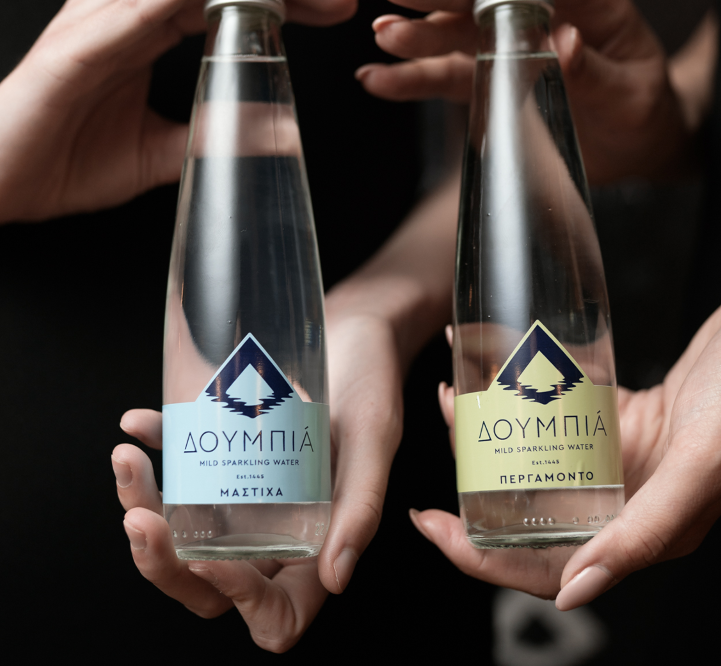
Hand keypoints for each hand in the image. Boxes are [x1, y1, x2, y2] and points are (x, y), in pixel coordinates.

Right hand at [0, 0, 357, 223]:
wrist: (1, 181)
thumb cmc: (67, 160)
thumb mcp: (163, 152)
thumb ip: (214, 134)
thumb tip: (275, 133)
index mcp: (146, 34)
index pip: (225, 1)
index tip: (330, 1)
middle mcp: (127, 14)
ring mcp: (103, 20)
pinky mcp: (81, 43)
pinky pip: (140, 1)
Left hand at [112, 172, 457, 648]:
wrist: (354, 328)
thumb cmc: (374, 380)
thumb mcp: (373, 438)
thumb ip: (361, 504)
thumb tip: (336, 577)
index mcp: (321, 539)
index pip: (278, 610)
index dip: (240, 603)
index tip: (215, 561)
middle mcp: (279, 526)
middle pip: (211, 581)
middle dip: (163, 563)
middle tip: (139, 518)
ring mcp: (248, 491)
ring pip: (185, 530)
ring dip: (143, 506)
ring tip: (128, 462)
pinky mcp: (229, 451)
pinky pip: (185, 465)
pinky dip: (157, 447)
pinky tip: (140, 422)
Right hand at [357, 0, 690, 184]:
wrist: (635, 148)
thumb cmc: (642, 113)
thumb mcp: (630, 95)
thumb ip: (595, 71)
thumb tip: (561, 44)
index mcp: (587, 2)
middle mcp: (541, 17)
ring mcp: (511, 50)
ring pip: (457, 34)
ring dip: (417, 34)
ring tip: (383, 35)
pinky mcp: (492, 84)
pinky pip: (449, 79)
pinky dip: (413, 81)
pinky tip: (381, 80)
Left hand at [412, 275, 720, 607]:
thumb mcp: (701, 462)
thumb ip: (645, 532)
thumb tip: (573, 593)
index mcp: (642, 531)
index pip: (544, 567)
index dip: (479, 556)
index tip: (429, 523)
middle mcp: (623, 500)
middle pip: (528, 507)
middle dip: (474, 476)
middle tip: (445, 429)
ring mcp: (616, 457)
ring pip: (536, 457)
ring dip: (493, 429)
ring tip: (458, 390)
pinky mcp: (615, 416)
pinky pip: (556, 413)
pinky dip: (524, 392)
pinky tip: (496, 363)